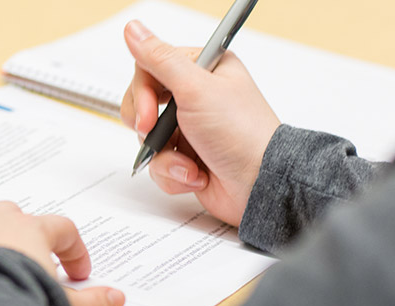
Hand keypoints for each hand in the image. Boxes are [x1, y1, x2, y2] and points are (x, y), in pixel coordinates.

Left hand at [0, 202, 124, 305]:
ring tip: (2, 271)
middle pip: (19, 216)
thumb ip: (92, 304)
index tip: (79, 275)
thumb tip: (117, 301)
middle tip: (37, 261)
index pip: (63, 229)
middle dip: (30, 236)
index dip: (76, 250)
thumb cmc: (16, 300)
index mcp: (31, 230)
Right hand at [120, 20, 280, 225]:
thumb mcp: (196, 88)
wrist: (260, 184)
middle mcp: (197, 97)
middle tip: (155, 132)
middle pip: (143, 103)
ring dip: (165, 156)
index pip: (151, 67)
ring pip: (149, 139)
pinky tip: (196, 175)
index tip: (148, 111)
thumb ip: (159, 59)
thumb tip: (133, 31)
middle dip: (147, 126)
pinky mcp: (188, 157)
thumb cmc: (241, 134)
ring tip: (189, 163)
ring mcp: (191, 129)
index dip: (142, 91)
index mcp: (204, 70)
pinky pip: (160, 164)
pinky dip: (174, 173)